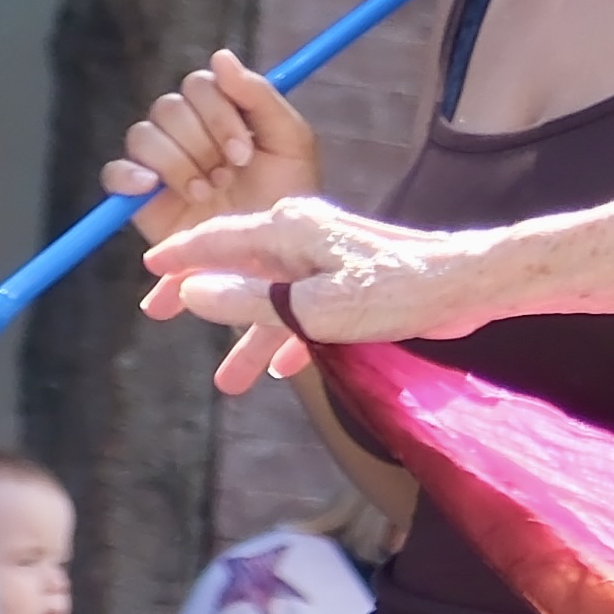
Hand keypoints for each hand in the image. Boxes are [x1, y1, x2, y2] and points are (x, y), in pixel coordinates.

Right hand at [107, 48, 324, 254]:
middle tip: (229, 176)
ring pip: (144, 135)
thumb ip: (259, 95)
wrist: (274, 251)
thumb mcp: (290, 141)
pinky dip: (129, 175)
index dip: (219, 114)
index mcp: (220, 112)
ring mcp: (160, 162)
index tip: (246, 152)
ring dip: (179, 164)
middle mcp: (186, 132)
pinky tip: (151, 187)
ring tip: (207, 193)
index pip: (198, 84)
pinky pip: (114, 171)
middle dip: (203, 143)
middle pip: (169, 107)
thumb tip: (221, 55)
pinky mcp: (139, 196)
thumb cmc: (287, 194)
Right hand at [138, 197, 487, 394]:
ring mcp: (327, 258)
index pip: (215, 240)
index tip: (147, 271)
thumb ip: (249, 301)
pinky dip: (291, 337)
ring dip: (251, 339)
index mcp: (287, 230)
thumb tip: (194, 291)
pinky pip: (306, 309)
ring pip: (274, 299)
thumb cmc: (395, 293)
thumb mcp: (311, 307)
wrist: (465, 287)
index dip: (179, 258)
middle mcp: (302, 236)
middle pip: (237, 267)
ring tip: (228, 383)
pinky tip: (280, 370)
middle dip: (203, 298)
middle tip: (159, 317)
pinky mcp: (351, 281)